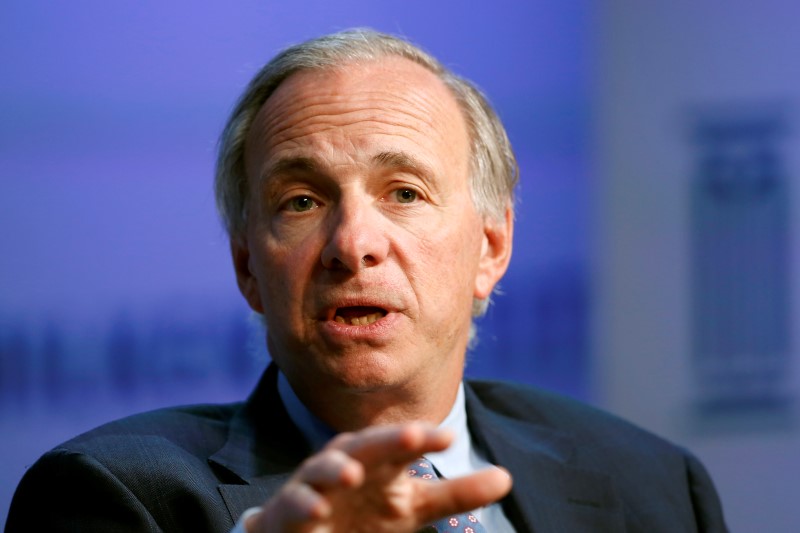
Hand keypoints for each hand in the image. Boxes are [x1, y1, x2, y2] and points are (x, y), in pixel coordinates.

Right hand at [245, 422, 511, 532]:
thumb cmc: (366, 513)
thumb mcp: (415, 507)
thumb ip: (456, 493)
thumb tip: (507, 477)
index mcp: (380, 458)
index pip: (405, 443)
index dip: (423, 439)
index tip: (449, 439)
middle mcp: (348, 461)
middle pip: (368, 444)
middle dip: (388, 439)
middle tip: (413, 435)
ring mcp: (317, 483)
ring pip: (324, 466)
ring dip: (336, 467)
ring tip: (353, 474)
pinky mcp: (290, 509)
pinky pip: (295, 502)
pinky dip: (304, 503)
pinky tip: (318, 509)